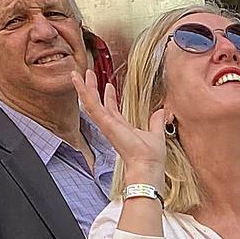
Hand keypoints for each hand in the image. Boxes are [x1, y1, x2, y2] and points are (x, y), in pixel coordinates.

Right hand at [73, 69, 166, 184]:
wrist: (147, 164)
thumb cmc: (151, 155)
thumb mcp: (156, 134)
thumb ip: (156, 122)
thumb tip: (161, 112)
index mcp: (121, 127)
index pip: (111, 109)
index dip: (108, 97)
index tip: (108, 85)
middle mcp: (111, 125)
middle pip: (97, 103)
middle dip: (92, 89)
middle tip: (88, 74)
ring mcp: (105, 123)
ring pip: (90, 102)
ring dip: (84, 88)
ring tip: (78, 74)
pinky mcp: (104, 122)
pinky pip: (91, 104)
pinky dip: (84, 92)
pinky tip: (79, 81)